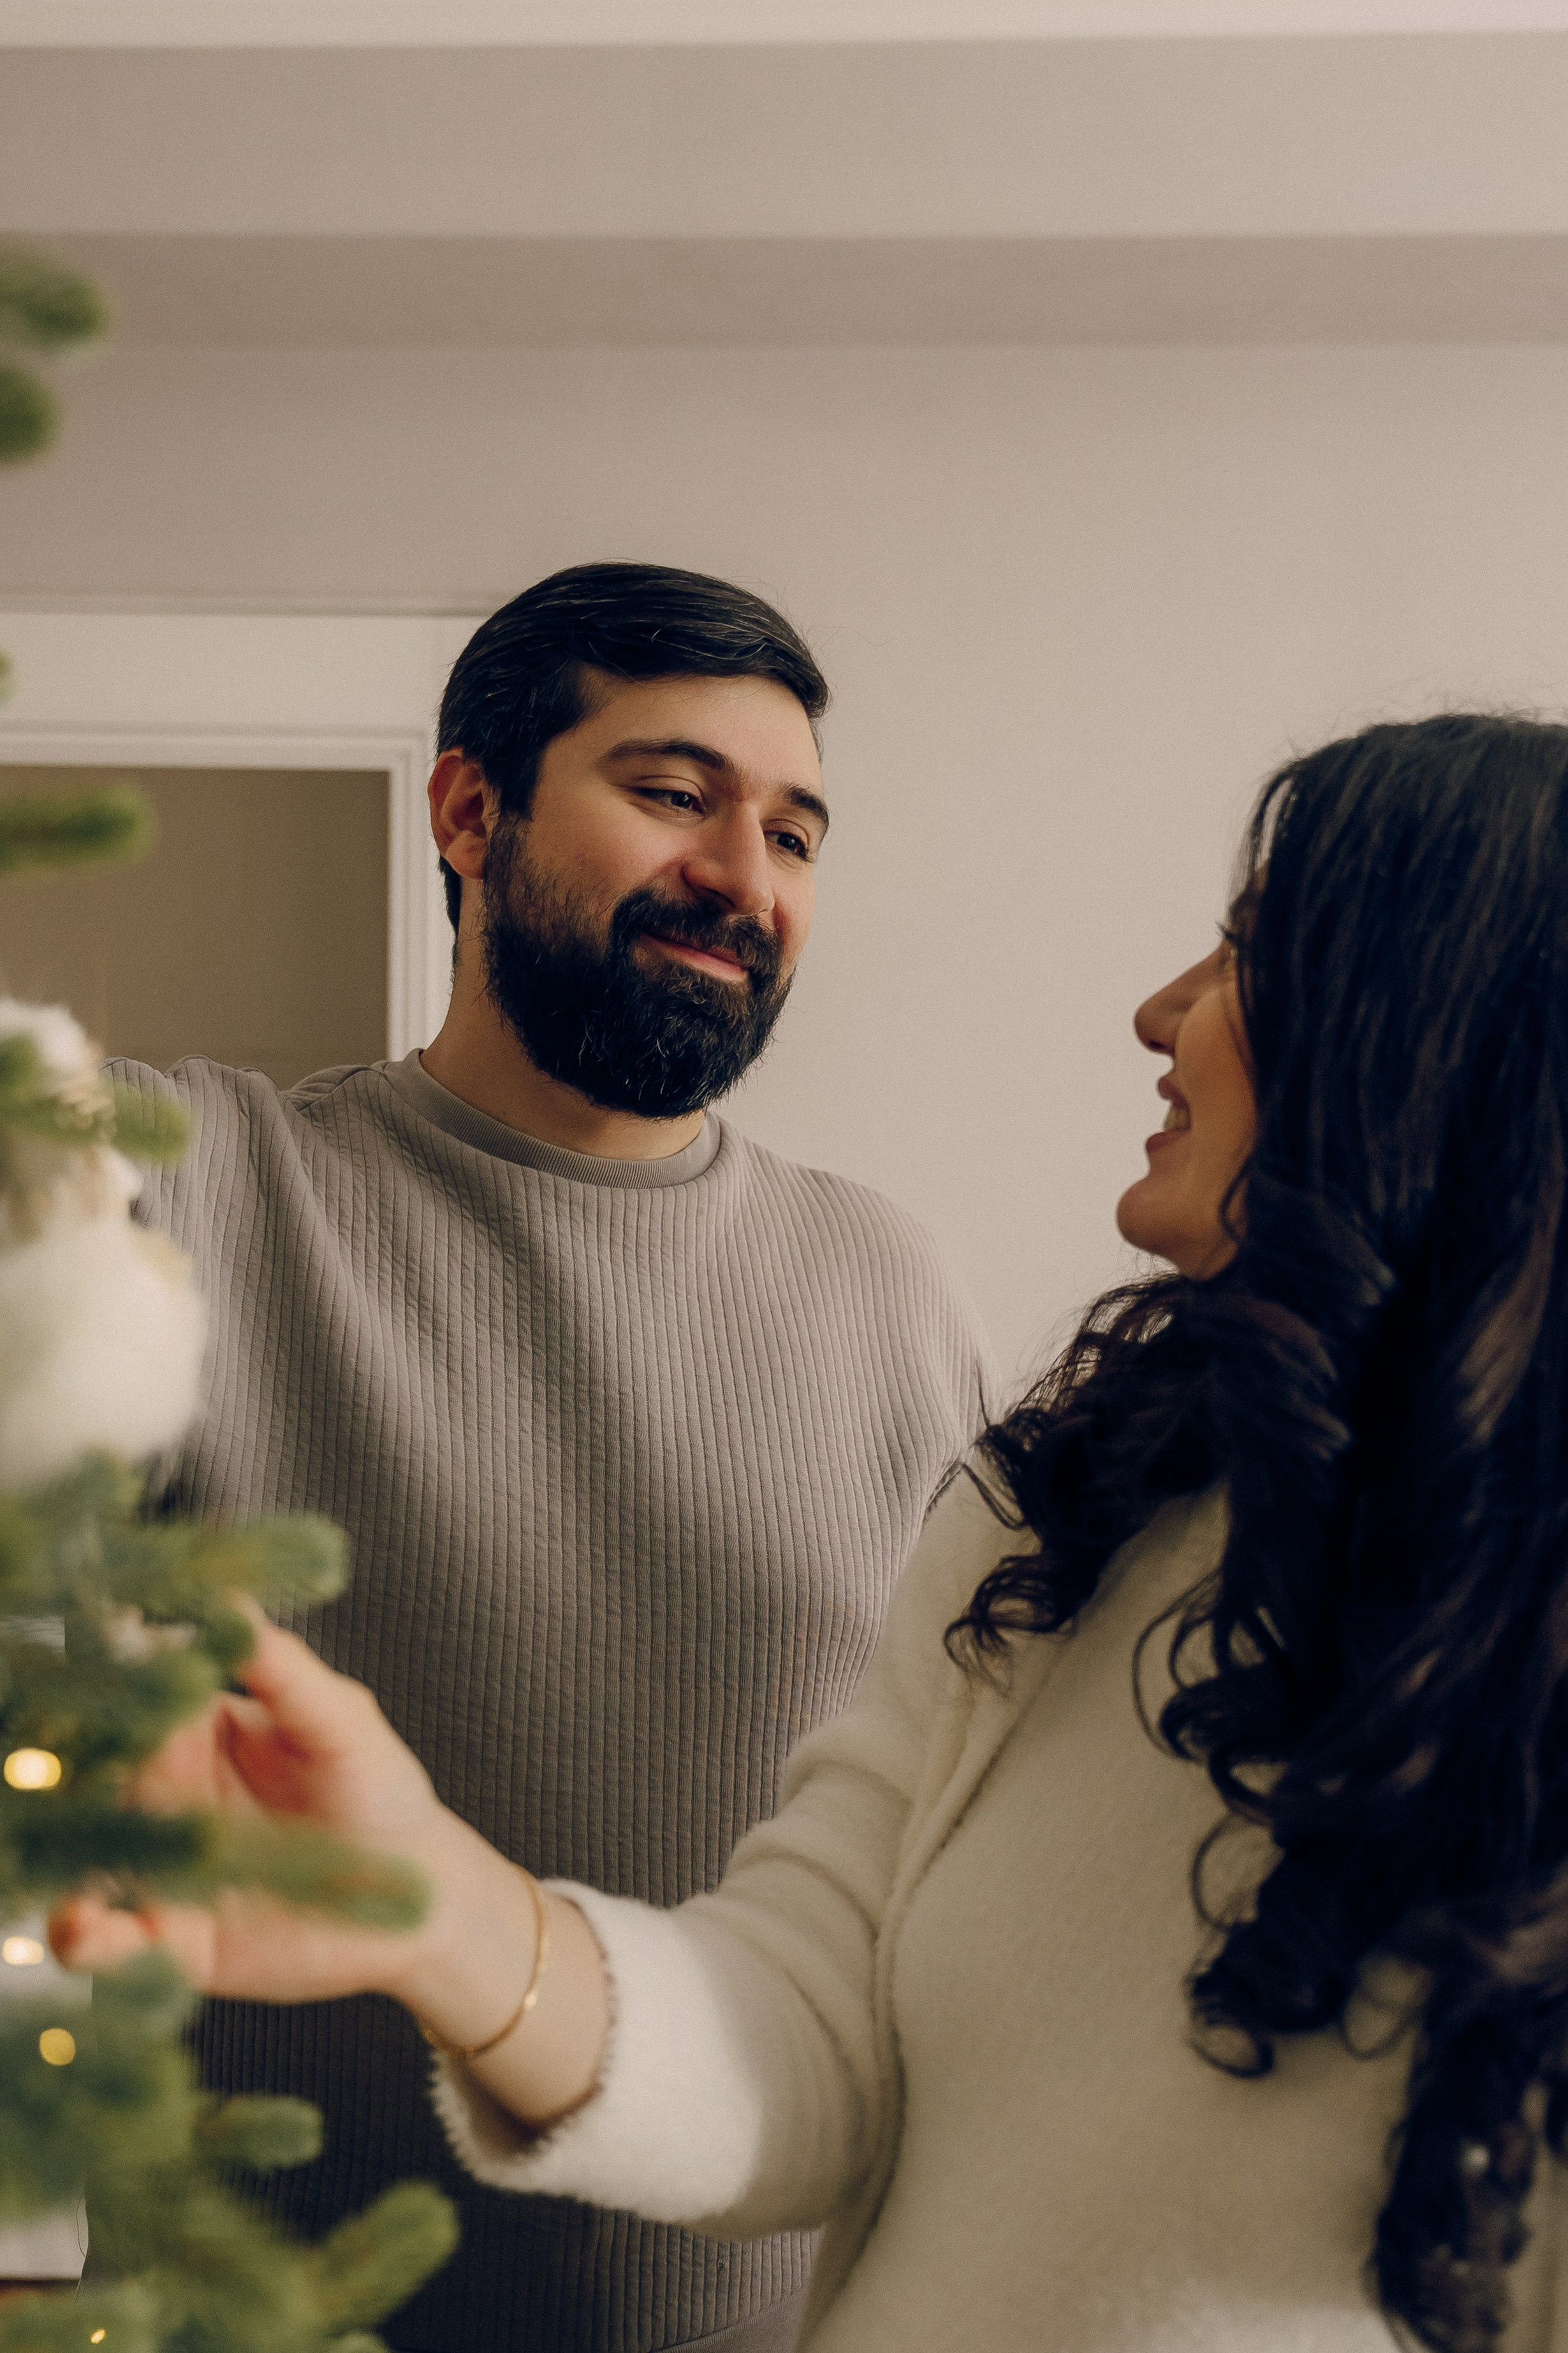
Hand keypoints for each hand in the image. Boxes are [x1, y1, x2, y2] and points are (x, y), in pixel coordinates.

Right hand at [50, 1606, 459, 2002]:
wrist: (416, 1897)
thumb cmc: (377, 1786)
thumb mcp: (341, 1720)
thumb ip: (283, 1669)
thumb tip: (228, 1597)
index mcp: (187, 1724)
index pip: (126, 1688)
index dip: (97, 1674)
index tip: (70, 1663)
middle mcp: (154, 1793)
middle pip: (82, 1775)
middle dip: (53, 1770)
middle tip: (36, 1771)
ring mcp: (153, 1865)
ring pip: (76, 1860)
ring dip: (54, 1864)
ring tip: (62, 1873)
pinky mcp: (166, 1937)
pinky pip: (106, 1941)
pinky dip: (84, 1939)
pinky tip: (86, 1933)